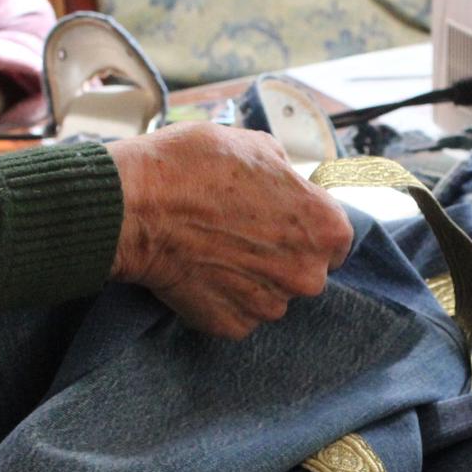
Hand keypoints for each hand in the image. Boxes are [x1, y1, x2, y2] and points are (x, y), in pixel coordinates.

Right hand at [106, 123, 355, 338]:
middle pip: (305, 271)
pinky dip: (222, 298)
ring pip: (271, 295)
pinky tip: (200, 271)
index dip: (307, 228)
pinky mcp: (233, 326)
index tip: (283, 222)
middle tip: (242, 234)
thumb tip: (286, 181)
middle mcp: (308, 274)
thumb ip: (285, 173)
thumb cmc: (192, 167)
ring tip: (215, 250)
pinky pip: (238, 313)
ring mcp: (270, 305)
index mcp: (325, 227)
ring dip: (252, 279)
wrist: (135, 206)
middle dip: (281, 256)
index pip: (336, 239)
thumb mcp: (254, 144)